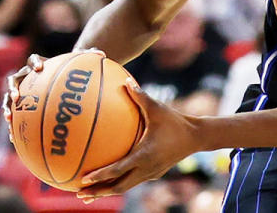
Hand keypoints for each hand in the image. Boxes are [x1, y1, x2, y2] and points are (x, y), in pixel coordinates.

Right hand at [2, 49, 104, 141]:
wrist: (61, 78)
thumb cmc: (71, 70)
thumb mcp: (80, 64)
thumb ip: (89, 57)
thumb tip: (102, 54)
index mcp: (39, 66)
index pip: (33, 60)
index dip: (35, 63)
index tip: (40, 68)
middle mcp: (26, 77)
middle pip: (14, 79)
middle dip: (13, 88)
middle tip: (17, 97)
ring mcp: (22, 92)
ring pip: (8, 99)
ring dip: (7, 108)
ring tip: (9, 119)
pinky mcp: (21, 107)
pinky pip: (15, 116)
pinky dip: (14, 127)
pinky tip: (15, 139)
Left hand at [76, 79, 197, 202]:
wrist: (197, 137)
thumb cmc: (176, 121)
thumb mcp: (158, 108)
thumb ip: (140, 96)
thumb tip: (125, 81)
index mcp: (145, 155)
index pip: (119, 170)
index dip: (101, 176)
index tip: (84, 179)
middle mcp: (147, 169)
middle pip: (118, 187)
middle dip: (98, 192)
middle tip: (79, 194)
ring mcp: (151, 173)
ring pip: (125, 187)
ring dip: (107, 191)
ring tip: (88, 195)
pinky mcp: (154, 173)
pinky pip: (133, 181)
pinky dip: (119, 184)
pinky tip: (110, 181)